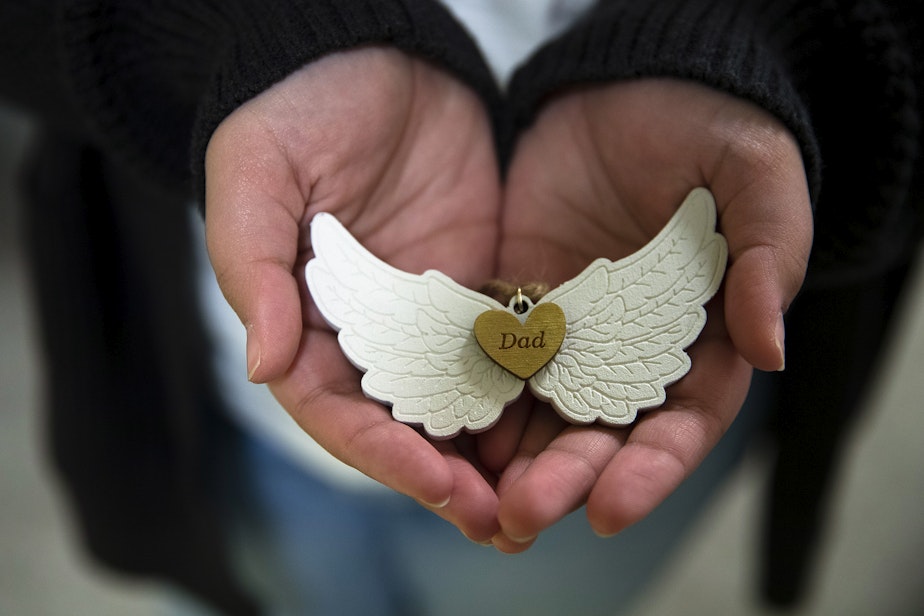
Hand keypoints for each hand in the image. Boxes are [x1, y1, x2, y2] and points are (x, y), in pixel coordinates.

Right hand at [204, 48, 503, 541]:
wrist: (376, 53)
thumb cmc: (299, 108)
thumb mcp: (256, 175)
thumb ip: (252, 267)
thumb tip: (261, 366)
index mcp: (304, 322)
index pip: (336, 409)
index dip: (381, 452)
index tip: (433, 482)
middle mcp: (368, 335)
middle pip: (404, 423)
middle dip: (446, 477)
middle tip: (500, 522)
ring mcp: (428, 317)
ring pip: (460, 401)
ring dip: (495, 455)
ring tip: (542, 498)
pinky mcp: (479, 289)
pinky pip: (506, 350)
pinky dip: (530, 393)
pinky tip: (568, 422)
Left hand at [487, 78, 812, 550]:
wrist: (627, 88)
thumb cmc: (707, 130)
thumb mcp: (754, 179)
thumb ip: (767, 255)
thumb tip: (771, 349)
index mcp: (701, 340)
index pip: (681, 424)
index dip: (650, 472)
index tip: (609, 510)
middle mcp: (631, 352)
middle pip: (601, 434)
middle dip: (566, 478)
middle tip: (522, 512)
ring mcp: (569, 333)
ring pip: (540, 412)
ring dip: (511, 459)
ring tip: (475, 497)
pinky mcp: (517, 303)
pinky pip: (492, 357)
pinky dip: (472, 395)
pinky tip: (445, 426)